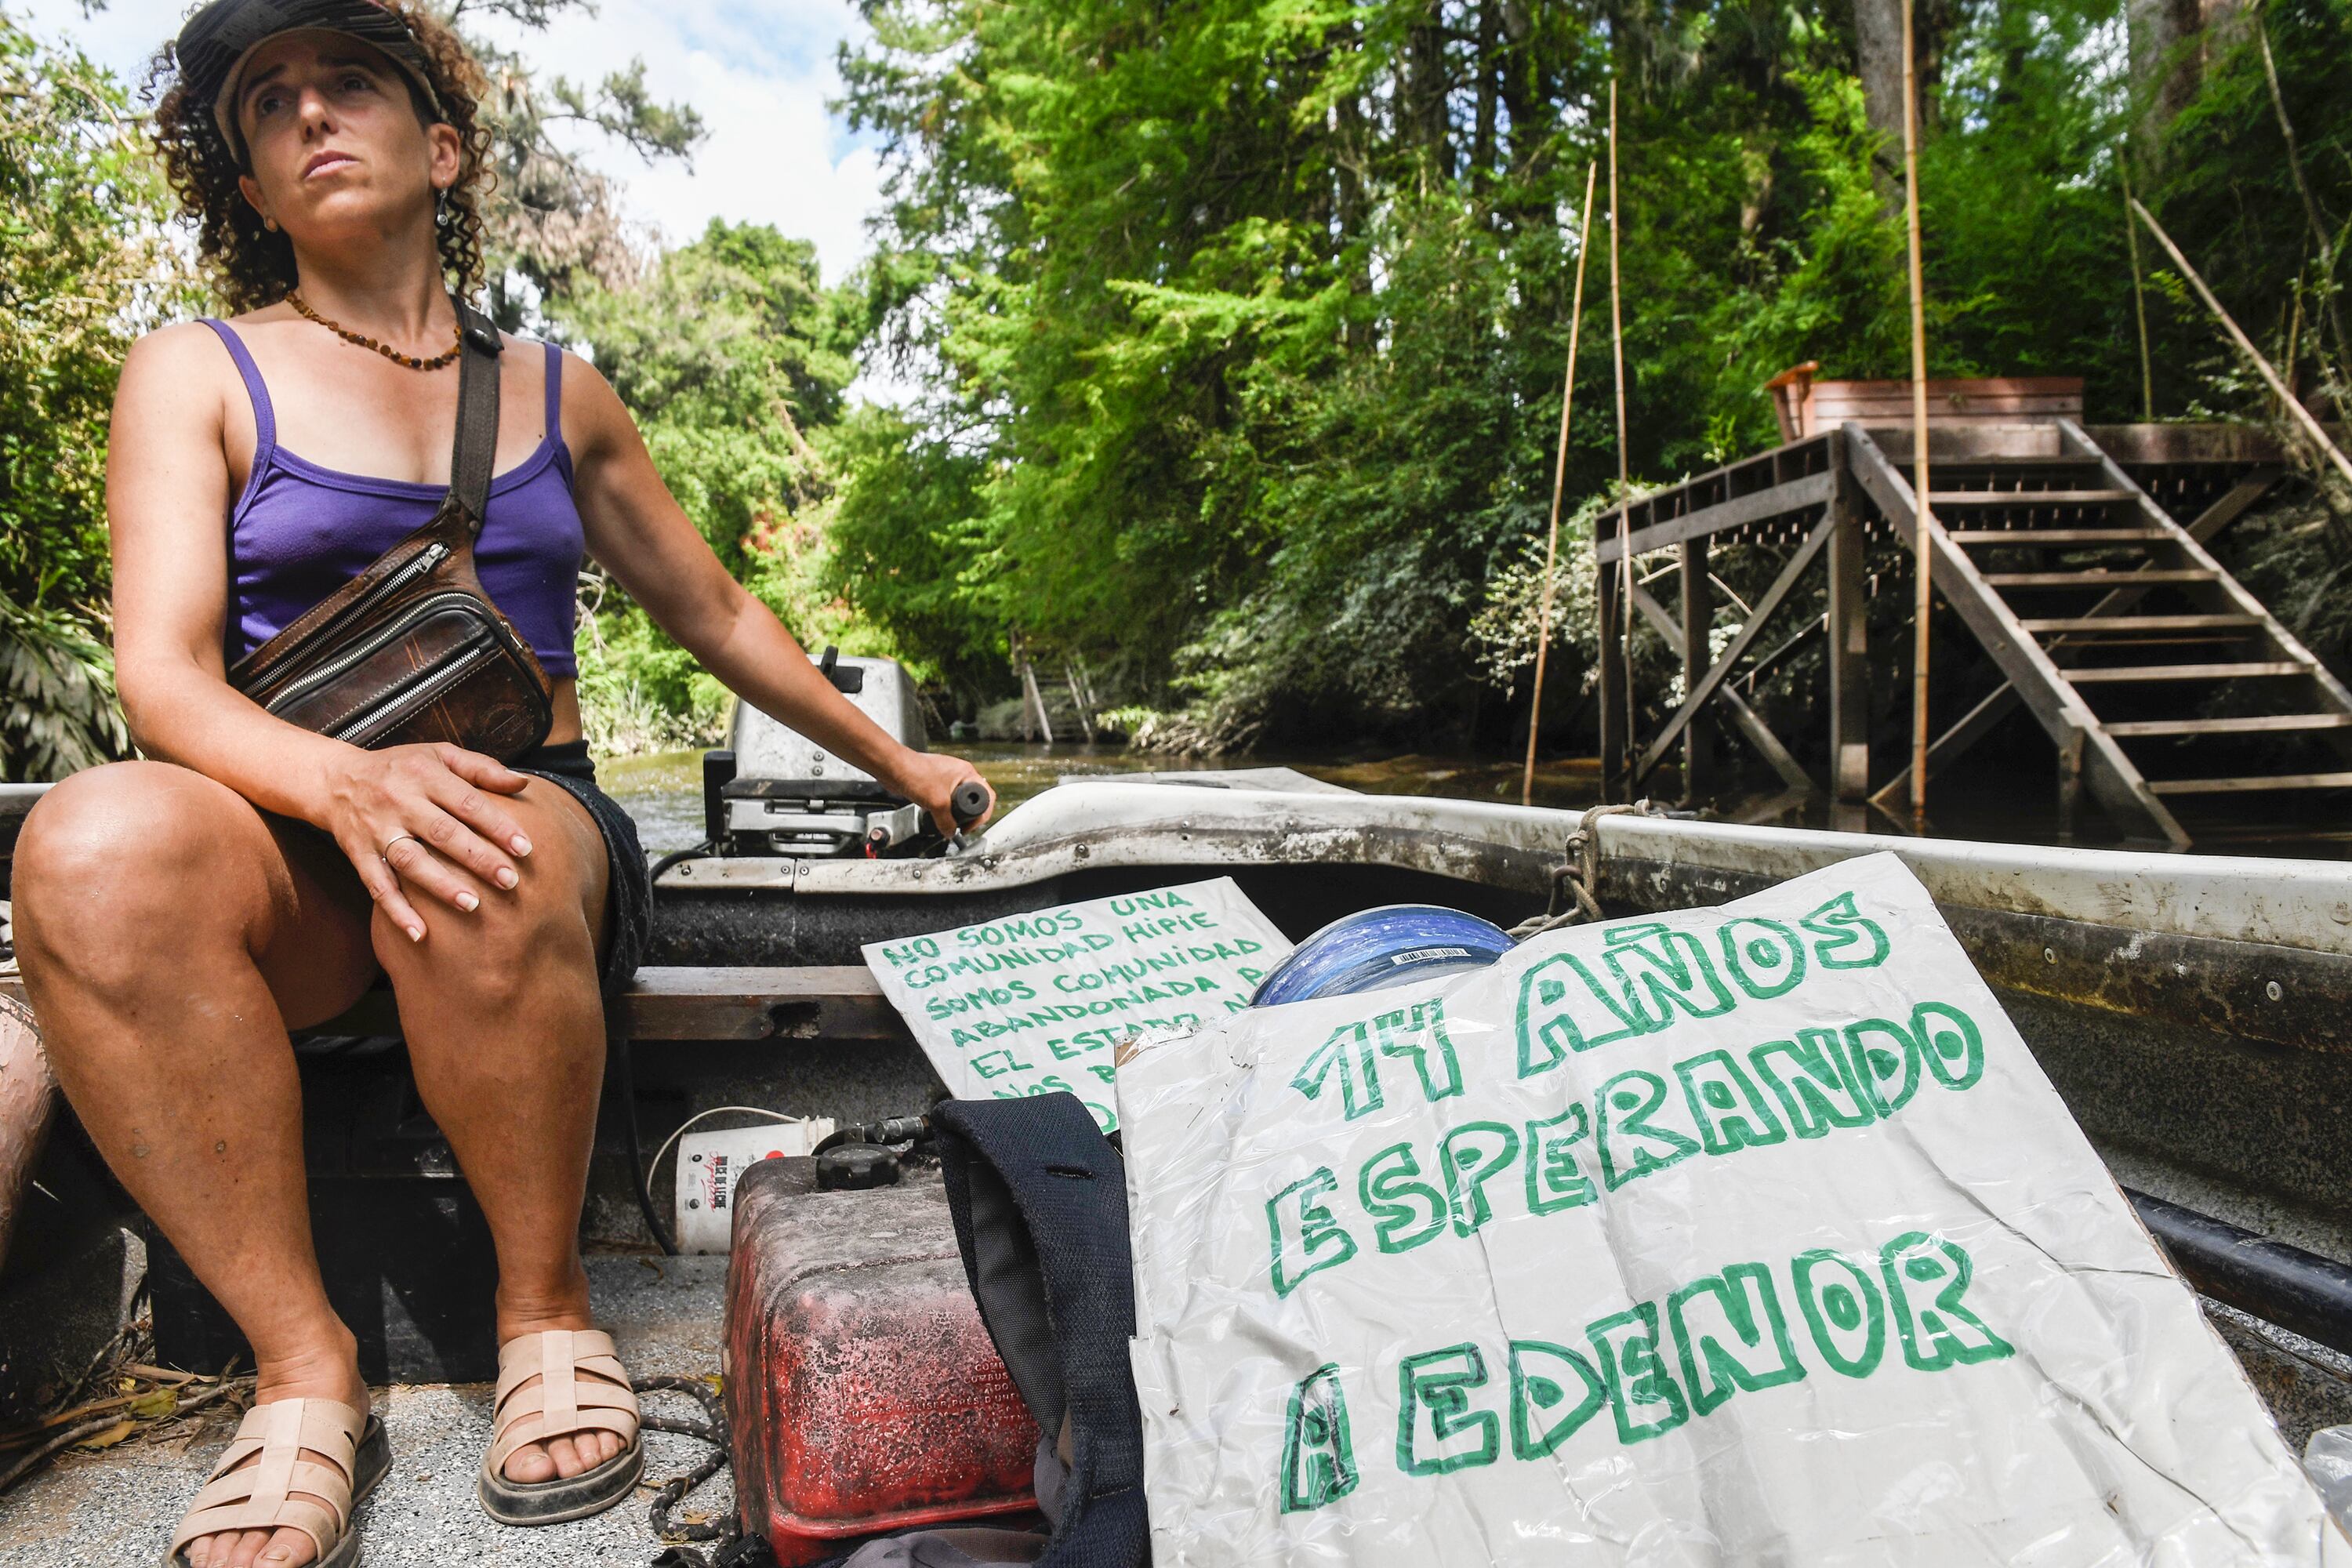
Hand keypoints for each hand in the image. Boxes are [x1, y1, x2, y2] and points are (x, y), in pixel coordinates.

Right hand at [316, 742, 534, 941]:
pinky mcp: (358, 854)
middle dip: (478, 859)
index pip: (467, 802)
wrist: (335, 780)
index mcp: (424, 776)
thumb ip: (482, 769)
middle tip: (510, 881)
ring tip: (472, 905)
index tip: (525, 849)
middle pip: (443, 833)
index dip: (497, 826)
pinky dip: (396, 911)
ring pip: (410, 861)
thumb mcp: (439, 755)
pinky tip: (419, 934)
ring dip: (440, 885)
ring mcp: (378, 830)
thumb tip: (524, 783)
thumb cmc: (401, 768)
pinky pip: (377, 885)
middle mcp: (400, 802)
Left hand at [892, 749, 993, 838]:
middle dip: (968, 815)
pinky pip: (944, 798)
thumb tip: (950, 832)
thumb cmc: (915, 773)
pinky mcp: (934, 782)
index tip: (970, 826)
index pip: (986, 796)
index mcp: (966, 773)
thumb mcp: (937, 803)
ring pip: (957, 799)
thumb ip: (946, 822)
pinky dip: (942, 808)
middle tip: (961, 826)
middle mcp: (959, 773)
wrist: (893, 768)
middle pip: (972, 798)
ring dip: (954, 812)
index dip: (982, 815)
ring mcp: (946, 777)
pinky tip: (935, 814)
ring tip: (948, 821)